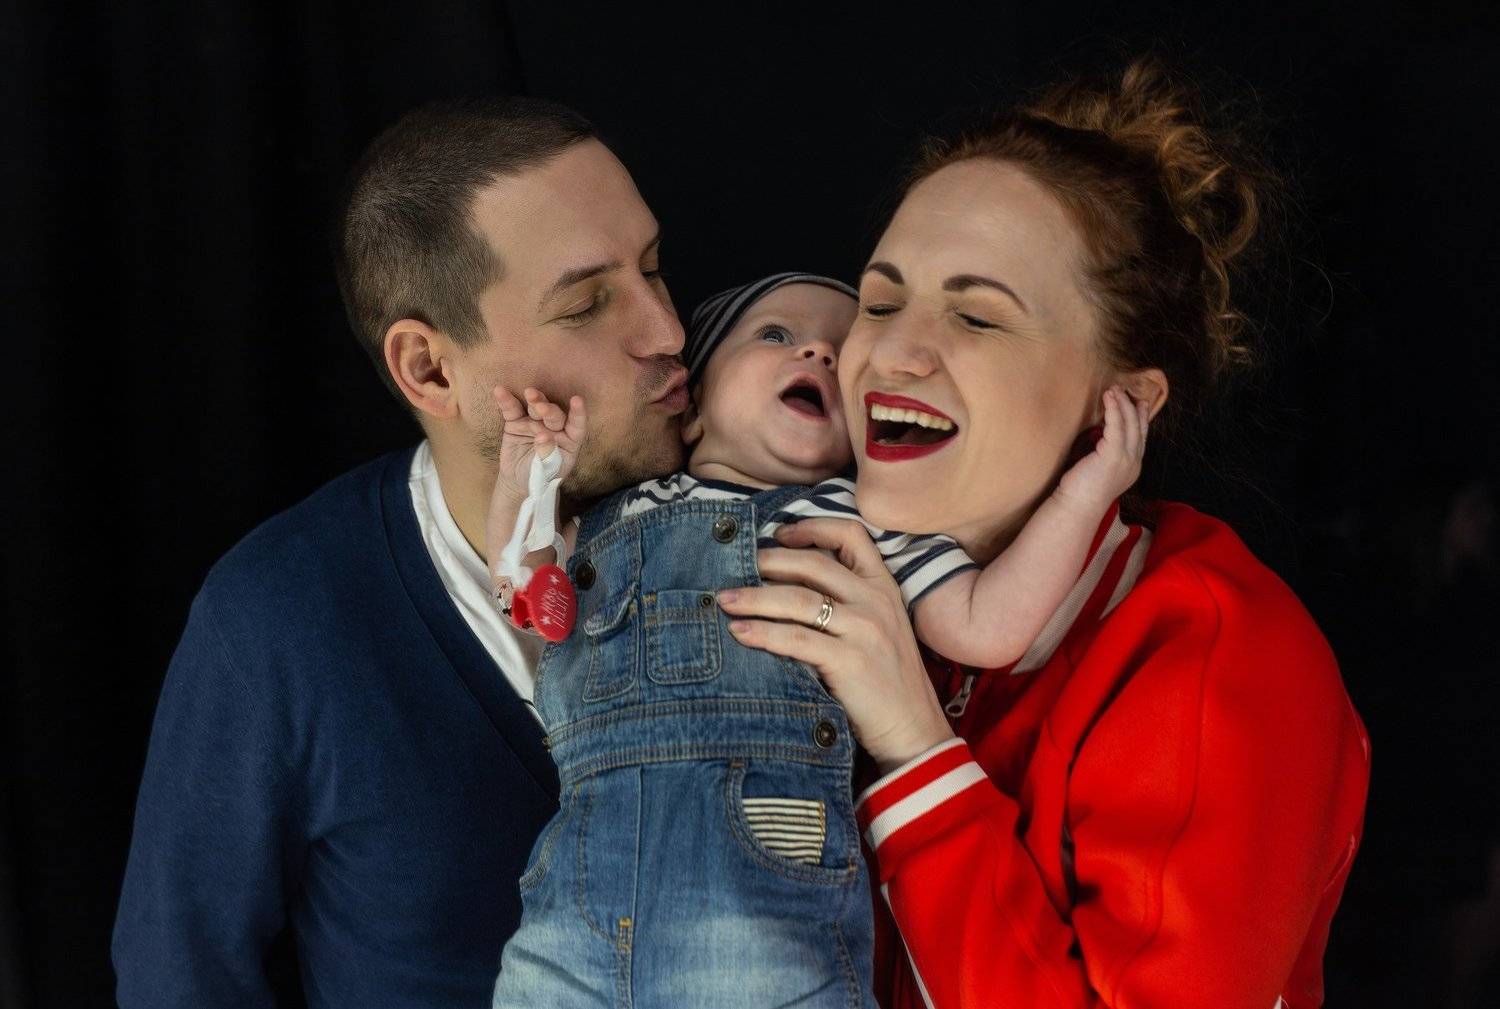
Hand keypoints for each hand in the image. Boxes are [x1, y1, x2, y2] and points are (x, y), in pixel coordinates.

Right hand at [489, 385, 586, 504]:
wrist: (519, 482)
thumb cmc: (541, 476)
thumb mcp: (546, 470)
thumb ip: (547, 453)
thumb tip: (544, 437)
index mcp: (568, 440)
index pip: (576, 425)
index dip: (578, 413)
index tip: (577, 400)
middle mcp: (553, 427)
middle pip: (553, 414)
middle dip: (548, 409)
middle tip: (541, 407)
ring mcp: (534, 422)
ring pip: (535, 407)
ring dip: (534, 399)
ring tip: (530, 393)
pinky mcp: (515, 422)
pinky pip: (512, 410)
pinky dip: (506, 400)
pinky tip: (500, 391)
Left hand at [716, 517, 955, 772]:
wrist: (912, 730)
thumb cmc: (886, 682)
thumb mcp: (877, 629)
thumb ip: (846, 603)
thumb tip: (782, 586)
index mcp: (883, 587)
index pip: (851, 534)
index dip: (812, 527)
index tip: (778, 534)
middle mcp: (876, 601)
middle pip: (813, 563)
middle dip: (767, 561)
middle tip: (733, 569)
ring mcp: (865, 629)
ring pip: (798, 600)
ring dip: (754, 597)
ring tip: (724, 601)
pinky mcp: (850, 660)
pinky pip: (796, 639)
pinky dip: (763, 633)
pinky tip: (740, 633)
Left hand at [1054, 385, 1148, 515]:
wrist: (1076, 508)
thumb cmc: (1081, 492)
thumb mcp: (1099, 470)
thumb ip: (1105, 455)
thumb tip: (1100, 437)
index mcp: (1132, 468)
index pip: (1141, 438)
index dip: (1142, 419)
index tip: (1141, 404)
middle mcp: (1133, 463)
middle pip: (1139, 428)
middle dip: (1133, 407)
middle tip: (1126, 390)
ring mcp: (1126, 460)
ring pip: (1129, 424)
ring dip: (1123, 404)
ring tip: (1114, 389)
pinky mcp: (1113, 456)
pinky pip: (1116, 426)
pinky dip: (1113, 409)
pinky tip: (1108, 397)